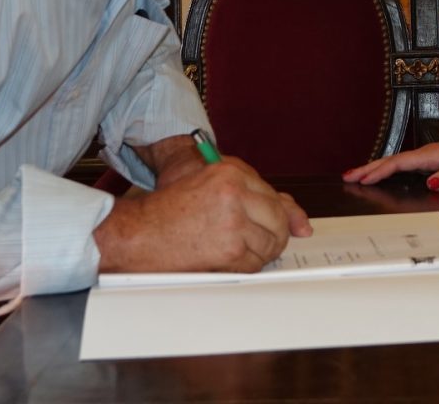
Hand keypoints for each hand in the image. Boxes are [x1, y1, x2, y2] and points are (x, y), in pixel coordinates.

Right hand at [94, 156, 310, 273]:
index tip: (283, 226)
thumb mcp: (210, 186)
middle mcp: (235, 192)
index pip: (274, 196)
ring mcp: (234, 220)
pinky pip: (255, 263)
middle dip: (273, 235)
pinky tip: (227, 259)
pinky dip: (246, 267)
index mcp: (230, 172)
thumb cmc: (168, 209)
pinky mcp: (229, 248)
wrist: (138, 232)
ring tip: (235, 250)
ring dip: (259, 253)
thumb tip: (300, 221)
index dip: (280, 216)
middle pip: (278, 220)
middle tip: (255, 242)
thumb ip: (253, 195)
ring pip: (270, 243)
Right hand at [340, 134, 438, 190]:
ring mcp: (426, 155)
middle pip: (391, 160)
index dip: (380, 171)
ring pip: (394, 161)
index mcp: (433, 155)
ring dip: (374, 168)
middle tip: (347, 177)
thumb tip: (431, 183)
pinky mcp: (429, 159)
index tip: (363, 179)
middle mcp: (427, 153)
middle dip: (368, 168)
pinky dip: (386, 168)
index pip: (401, 163)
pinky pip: (402, 164)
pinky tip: (380, 173)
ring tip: (355, 175)